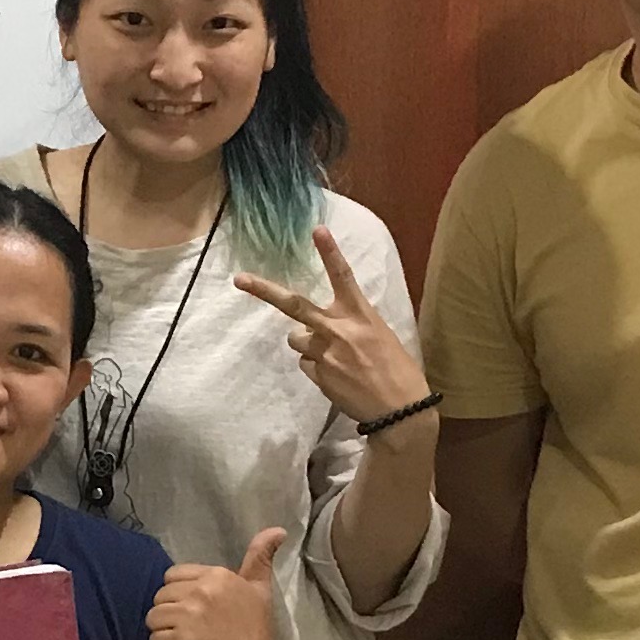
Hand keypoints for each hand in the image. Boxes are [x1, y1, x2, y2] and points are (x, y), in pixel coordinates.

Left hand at [148, 528, 285, 639]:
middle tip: (195, 628)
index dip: (181, 593)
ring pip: (153, 618)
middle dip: (172, 612)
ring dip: (166, 631)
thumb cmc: (253, 630)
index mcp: (216, 577)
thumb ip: (260, 557)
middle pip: (160, 596)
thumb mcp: (260, 590)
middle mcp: (199, 593)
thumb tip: (279, 528)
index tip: (199, 609)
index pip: (173, 576)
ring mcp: (185, 619)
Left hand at [235, 225, 430, 427]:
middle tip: (239, 279)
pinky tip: (338, 378)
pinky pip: (306, 364)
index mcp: (361, 314)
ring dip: (308, 344)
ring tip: (335, 358)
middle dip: (263, 291)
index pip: (343, 276)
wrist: (400, 410)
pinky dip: (318, 368)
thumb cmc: (398, 369)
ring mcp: (324, 352)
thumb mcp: (381, 336)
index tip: (317, 229)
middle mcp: (338, 328)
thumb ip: (352, 325)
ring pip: (297, 339)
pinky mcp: (318, 374)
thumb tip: (327, 327)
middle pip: (293, 304)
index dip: (330, 252)